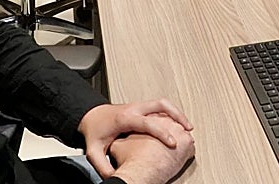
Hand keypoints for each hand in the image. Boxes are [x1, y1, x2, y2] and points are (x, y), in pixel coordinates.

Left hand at [78, 100, 193, 178]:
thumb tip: (114, 176)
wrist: (91, 116)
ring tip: (187, 125)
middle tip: (188, 129)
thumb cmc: (94, 131)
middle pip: (160, 105)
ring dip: (176, 112)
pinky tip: (176, 122)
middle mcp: (133, 109)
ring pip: (162, 103)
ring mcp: (138, 106)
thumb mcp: (94, 151)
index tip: (172, 142)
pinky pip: (159, 106)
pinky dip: (171, 112)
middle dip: (177, 116)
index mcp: (124, 118)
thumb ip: (103, 165)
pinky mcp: (141, 108)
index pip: (147, 123)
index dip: (162, 132)